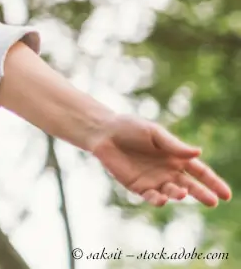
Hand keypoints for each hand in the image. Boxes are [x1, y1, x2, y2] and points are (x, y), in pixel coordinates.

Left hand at [90, 114, 232, 206]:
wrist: (104, 133)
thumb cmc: (130, 128)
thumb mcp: (154, 133)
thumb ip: (174, 145)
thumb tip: (198, 152)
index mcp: (176, 156)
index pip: (200, 172)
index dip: (214, 183)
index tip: (226, 195)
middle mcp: (168, 171)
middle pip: (190, 186)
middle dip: (202, 194)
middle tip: (213, 201)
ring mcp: (154, 180)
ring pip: (171, 193)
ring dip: (178, 195)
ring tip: (181, 193)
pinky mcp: (138, 186)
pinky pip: (151, 196)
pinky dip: (157, 200)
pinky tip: (161, 199)